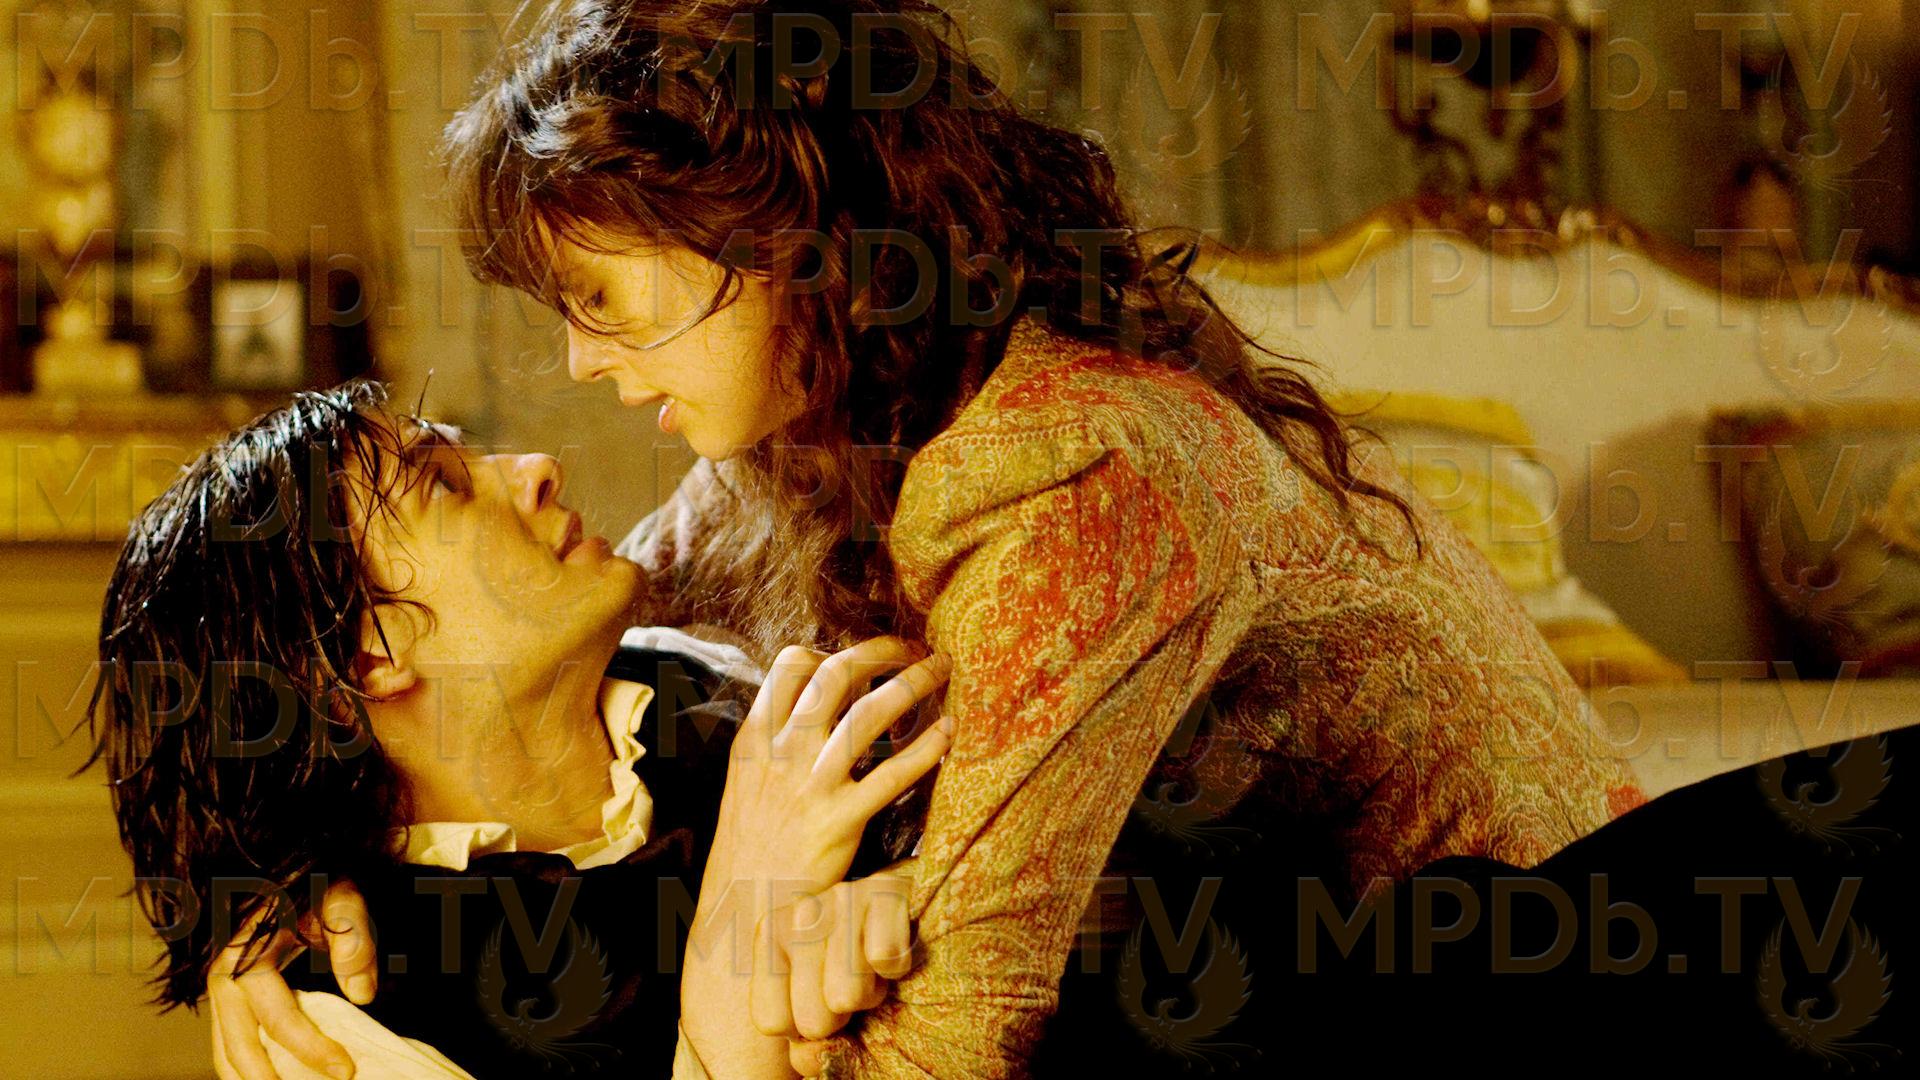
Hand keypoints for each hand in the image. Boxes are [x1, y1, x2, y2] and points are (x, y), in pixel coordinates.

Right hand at [209, 880, 376, 1079]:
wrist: (291, 872)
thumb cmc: (318, 882)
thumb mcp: (340, 896)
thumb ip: (353, 934)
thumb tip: (363, 995)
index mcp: (248, 952)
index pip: (277, 1014)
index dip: (309, 1045)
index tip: (344, 1069)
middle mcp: (225, 974)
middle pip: (238, 1042)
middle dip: (269, 1079)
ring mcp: (222, 987)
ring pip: (225, 1048)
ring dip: (250, 1078)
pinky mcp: (230, 996)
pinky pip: (230, 1039)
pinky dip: (245, 1067)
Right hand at [705, 636, 951, 899]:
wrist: (742, 907)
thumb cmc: (751, 846)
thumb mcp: (745, 783)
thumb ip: (774, 743)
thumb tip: (814, 709)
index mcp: (755, 739)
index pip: (789, 665)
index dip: (829, 650)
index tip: (857, 659)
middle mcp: (782, 753)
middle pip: (835, 674)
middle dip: (880, 651)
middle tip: (912, 649)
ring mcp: (811, 785)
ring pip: (868, 713)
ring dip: (912, 682)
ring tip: (940, 669)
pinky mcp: (839, 821)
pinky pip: (892, 774)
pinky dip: (927, 747)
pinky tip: (949, 732)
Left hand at [752, 870, 914, 1057]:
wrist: (918, 917)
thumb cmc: (862, 969)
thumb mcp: (825, 1010)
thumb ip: (812, 1045)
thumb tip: (805, 1056)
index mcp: (771, 938)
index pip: (772, 1022)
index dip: (804, 1030)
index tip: (821, 1006)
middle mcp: (799, 913)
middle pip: (812, 1018)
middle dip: (841, 1016)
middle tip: (854, 985)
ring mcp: (841, 896)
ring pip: (847, 995)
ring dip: (871, 995)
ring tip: (872, 969)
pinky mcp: (886, 890)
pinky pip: (885, 960)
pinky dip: (898, 969)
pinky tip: (894, 950)